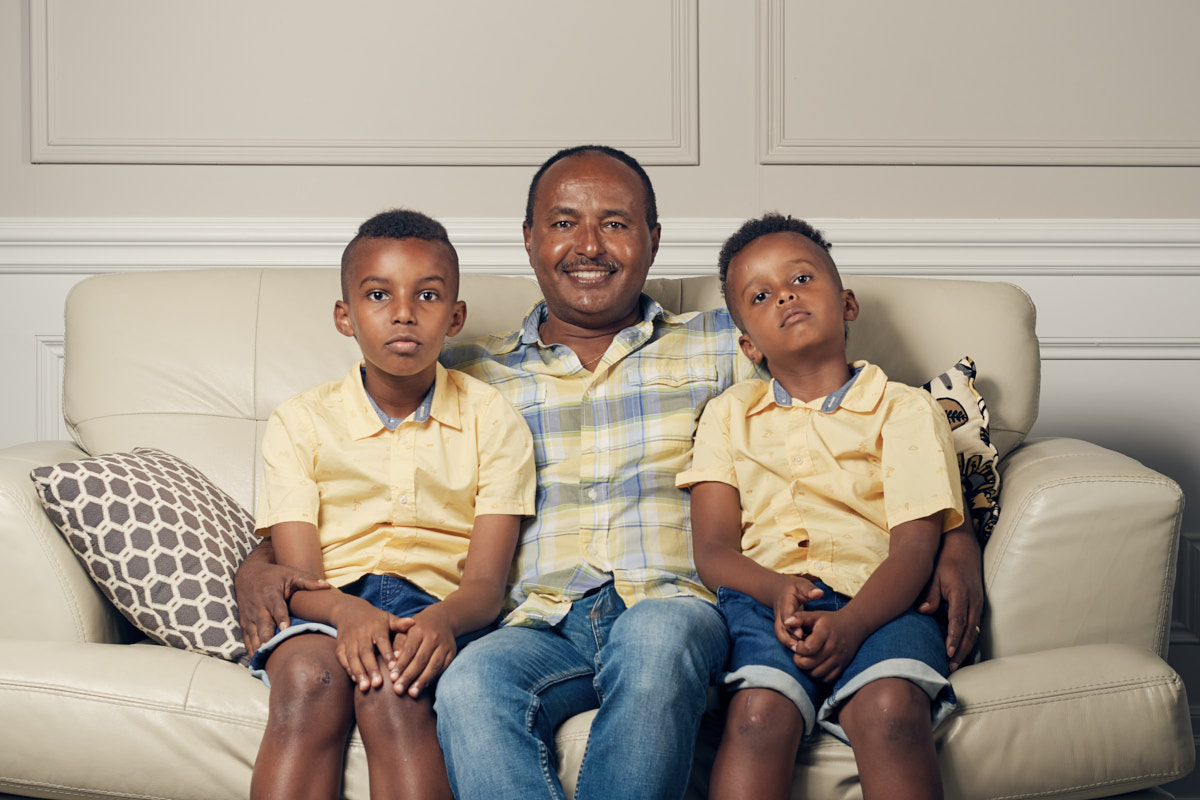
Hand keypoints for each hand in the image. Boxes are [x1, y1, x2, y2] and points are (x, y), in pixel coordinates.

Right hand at [234, 543, 328, 654]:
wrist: (248, 575)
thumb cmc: (274, 575)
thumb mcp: (290, 573)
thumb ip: (308, 580)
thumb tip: (326, 585)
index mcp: (271, 594)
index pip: (277, 608)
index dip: (280, 618)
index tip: (285, 629)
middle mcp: (258, 607)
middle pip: (263, 625)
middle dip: (266, 637)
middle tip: (271, 649)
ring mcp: (249, 617)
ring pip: (253, 635)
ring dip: (258, 647)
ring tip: (263, 659)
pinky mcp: (244, 624)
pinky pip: (247, 639)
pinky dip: (251, 650)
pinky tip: (257, 661)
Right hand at [331, 597, 403, 691]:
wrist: (349, 611)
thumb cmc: (375, 619)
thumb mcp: (388, 619)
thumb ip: (400, 624)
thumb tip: (414, 623)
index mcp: (376, 626)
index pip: (382, 640)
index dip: (387, 654)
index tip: (393, 668)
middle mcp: (361, 633)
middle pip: (365, 652)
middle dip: (371, 668)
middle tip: (377, 684)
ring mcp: (349, 640)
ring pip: (352, 657)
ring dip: (359, 673)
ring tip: (365, 688)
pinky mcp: (339, 646)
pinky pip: (343, 659)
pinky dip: (348, 670)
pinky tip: (356, 681)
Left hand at [389, 606, 456, 698]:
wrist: (442, 619)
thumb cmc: (417, 628)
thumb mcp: (405, 630)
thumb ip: (398, 644)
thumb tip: (393, 660)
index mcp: (419, 630)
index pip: (409, 650)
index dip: (401, 665)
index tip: (392, 679)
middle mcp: (433, 636)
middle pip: (420, 660)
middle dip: (409, 676)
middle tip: (398, 690)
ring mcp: (444, 645)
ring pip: (433, 666)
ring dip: (422, 681)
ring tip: (412, 693)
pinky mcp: (452, 652)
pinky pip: (443, 667)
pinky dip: (433, 677)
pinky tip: (424, 686)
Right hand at [771, 576, 823, 650]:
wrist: (778, 590)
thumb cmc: (793, 588)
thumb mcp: (801, 584)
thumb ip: (809, 589)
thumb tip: (819, 593)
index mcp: (785, 604)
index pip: (786, 616)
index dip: (792, 626)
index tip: (800, 634)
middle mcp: (780, 615)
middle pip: (780, 630)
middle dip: (789, 640)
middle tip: (801, 648)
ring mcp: (780, 622)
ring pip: (781, 636)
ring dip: (790, 645)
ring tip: (802, 653)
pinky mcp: (782, 628)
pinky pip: (785, 638)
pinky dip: (792, 645)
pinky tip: (804, 650)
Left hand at [789, 608, 868, 682]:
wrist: (853, 626)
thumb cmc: (829, 621)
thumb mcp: (815, 615)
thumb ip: (799, 617)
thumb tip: (786, 622)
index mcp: (825, 632)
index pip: (808, 648)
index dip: (798, 648)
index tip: (798, 644)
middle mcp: (833, 647)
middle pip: (808, 664)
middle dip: (799, 660)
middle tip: (799, 654)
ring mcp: (839, 659)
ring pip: (816, 673)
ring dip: (807, 669)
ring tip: (806, 659)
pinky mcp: (842, 667)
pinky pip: (826, 679)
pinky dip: (818, 675)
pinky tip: (815, 666)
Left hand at [917, 527, 982, 670]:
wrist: (963, 546)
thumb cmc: (945, 560)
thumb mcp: (934, 575)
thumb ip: (930, 594)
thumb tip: (923, 611)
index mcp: (961, 594)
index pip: (958, 621)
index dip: (954, 638)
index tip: (948, 652)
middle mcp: (974, 601)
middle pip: (969, 631)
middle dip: (961, 650)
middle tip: (951, 666)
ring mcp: (978, 603)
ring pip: (974, 631)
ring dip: (966, 648)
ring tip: (955, 663)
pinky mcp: (979, 604)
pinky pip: (975, 626)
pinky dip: (969, 639)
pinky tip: (962, 650)